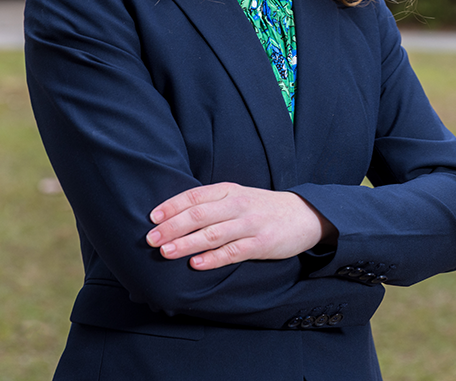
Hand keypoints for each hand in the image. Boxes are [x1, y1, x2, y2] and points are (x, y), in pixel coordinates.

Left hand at [146, 182, 337, 270]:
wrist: (304, 215)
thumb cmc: (262, 208)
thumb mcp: (237, 197)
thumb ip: (211, 203)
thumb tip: (174, 217)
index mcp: (229, 190)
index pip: (195, 195)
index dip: (172, 206)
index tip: (152, 218)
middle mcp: (237, 204)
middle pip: (199, 214)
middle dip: (173, 226)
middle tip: (151, 239)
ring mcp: (250, 224)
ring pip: (213, 233)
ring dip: (187, 243)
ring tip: (166, 252)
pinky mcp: (262, 243)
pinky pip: (234, 251)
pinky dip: (214, 258)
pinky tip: (197, 264)